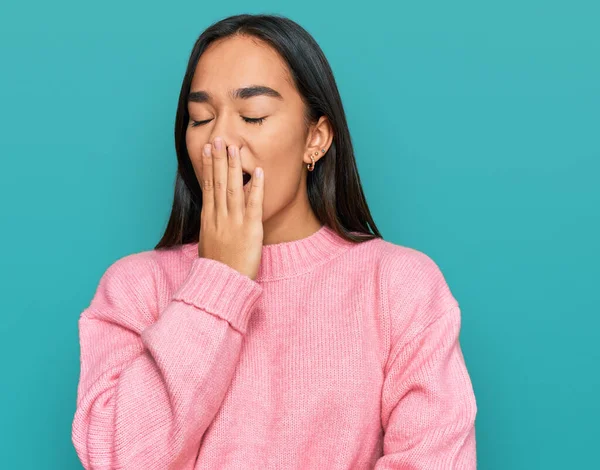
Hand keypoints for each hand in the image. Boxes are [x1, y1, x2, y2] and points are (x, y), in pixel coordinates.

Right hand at [197, 137, 264, 280]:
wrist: (222, 284)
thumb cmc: (217, 268)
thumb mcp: (208, 243)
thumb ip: (211, 225)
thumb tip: (212, 213)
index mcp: (208, 219)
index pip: (207, 187)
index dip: (207, 167)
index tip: (206, 150)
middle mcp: (219, 217)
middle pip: (217, 182)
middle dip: (217, 159)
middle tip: (217, 138)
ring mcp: (234, 222)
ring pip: (232, 188)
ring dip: (233, 166)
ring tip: (233, 147)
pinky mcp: (250, 229)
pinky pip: (253, 204)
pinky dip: (255, 186)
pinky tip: (257, 171)